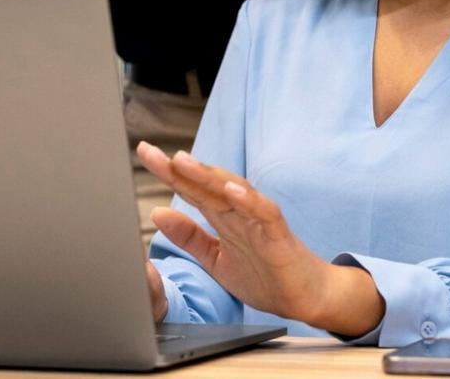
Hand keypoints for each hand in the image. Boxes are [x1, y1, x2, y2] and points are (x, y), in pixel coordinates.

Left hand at [136, 142, 382, 335]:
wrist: (305, 298)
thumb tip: (157, 213)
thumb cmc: (265, 275)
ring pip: (232, 191)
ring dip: (207, 176)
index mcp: (223, 217)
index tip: (144, 153)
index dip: (168, 172)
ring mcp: (259, 221)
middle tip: (150, 152)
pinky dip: (248, 199)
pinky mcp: (279, 234)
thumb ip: (189, 237)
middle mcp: (239, 212)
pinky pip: (263, 212)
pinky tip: (231, 190)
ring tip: (182, 162)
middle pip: (206, 184)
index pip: (192, 189)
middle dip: (178, 168)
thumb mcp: (216, 259)